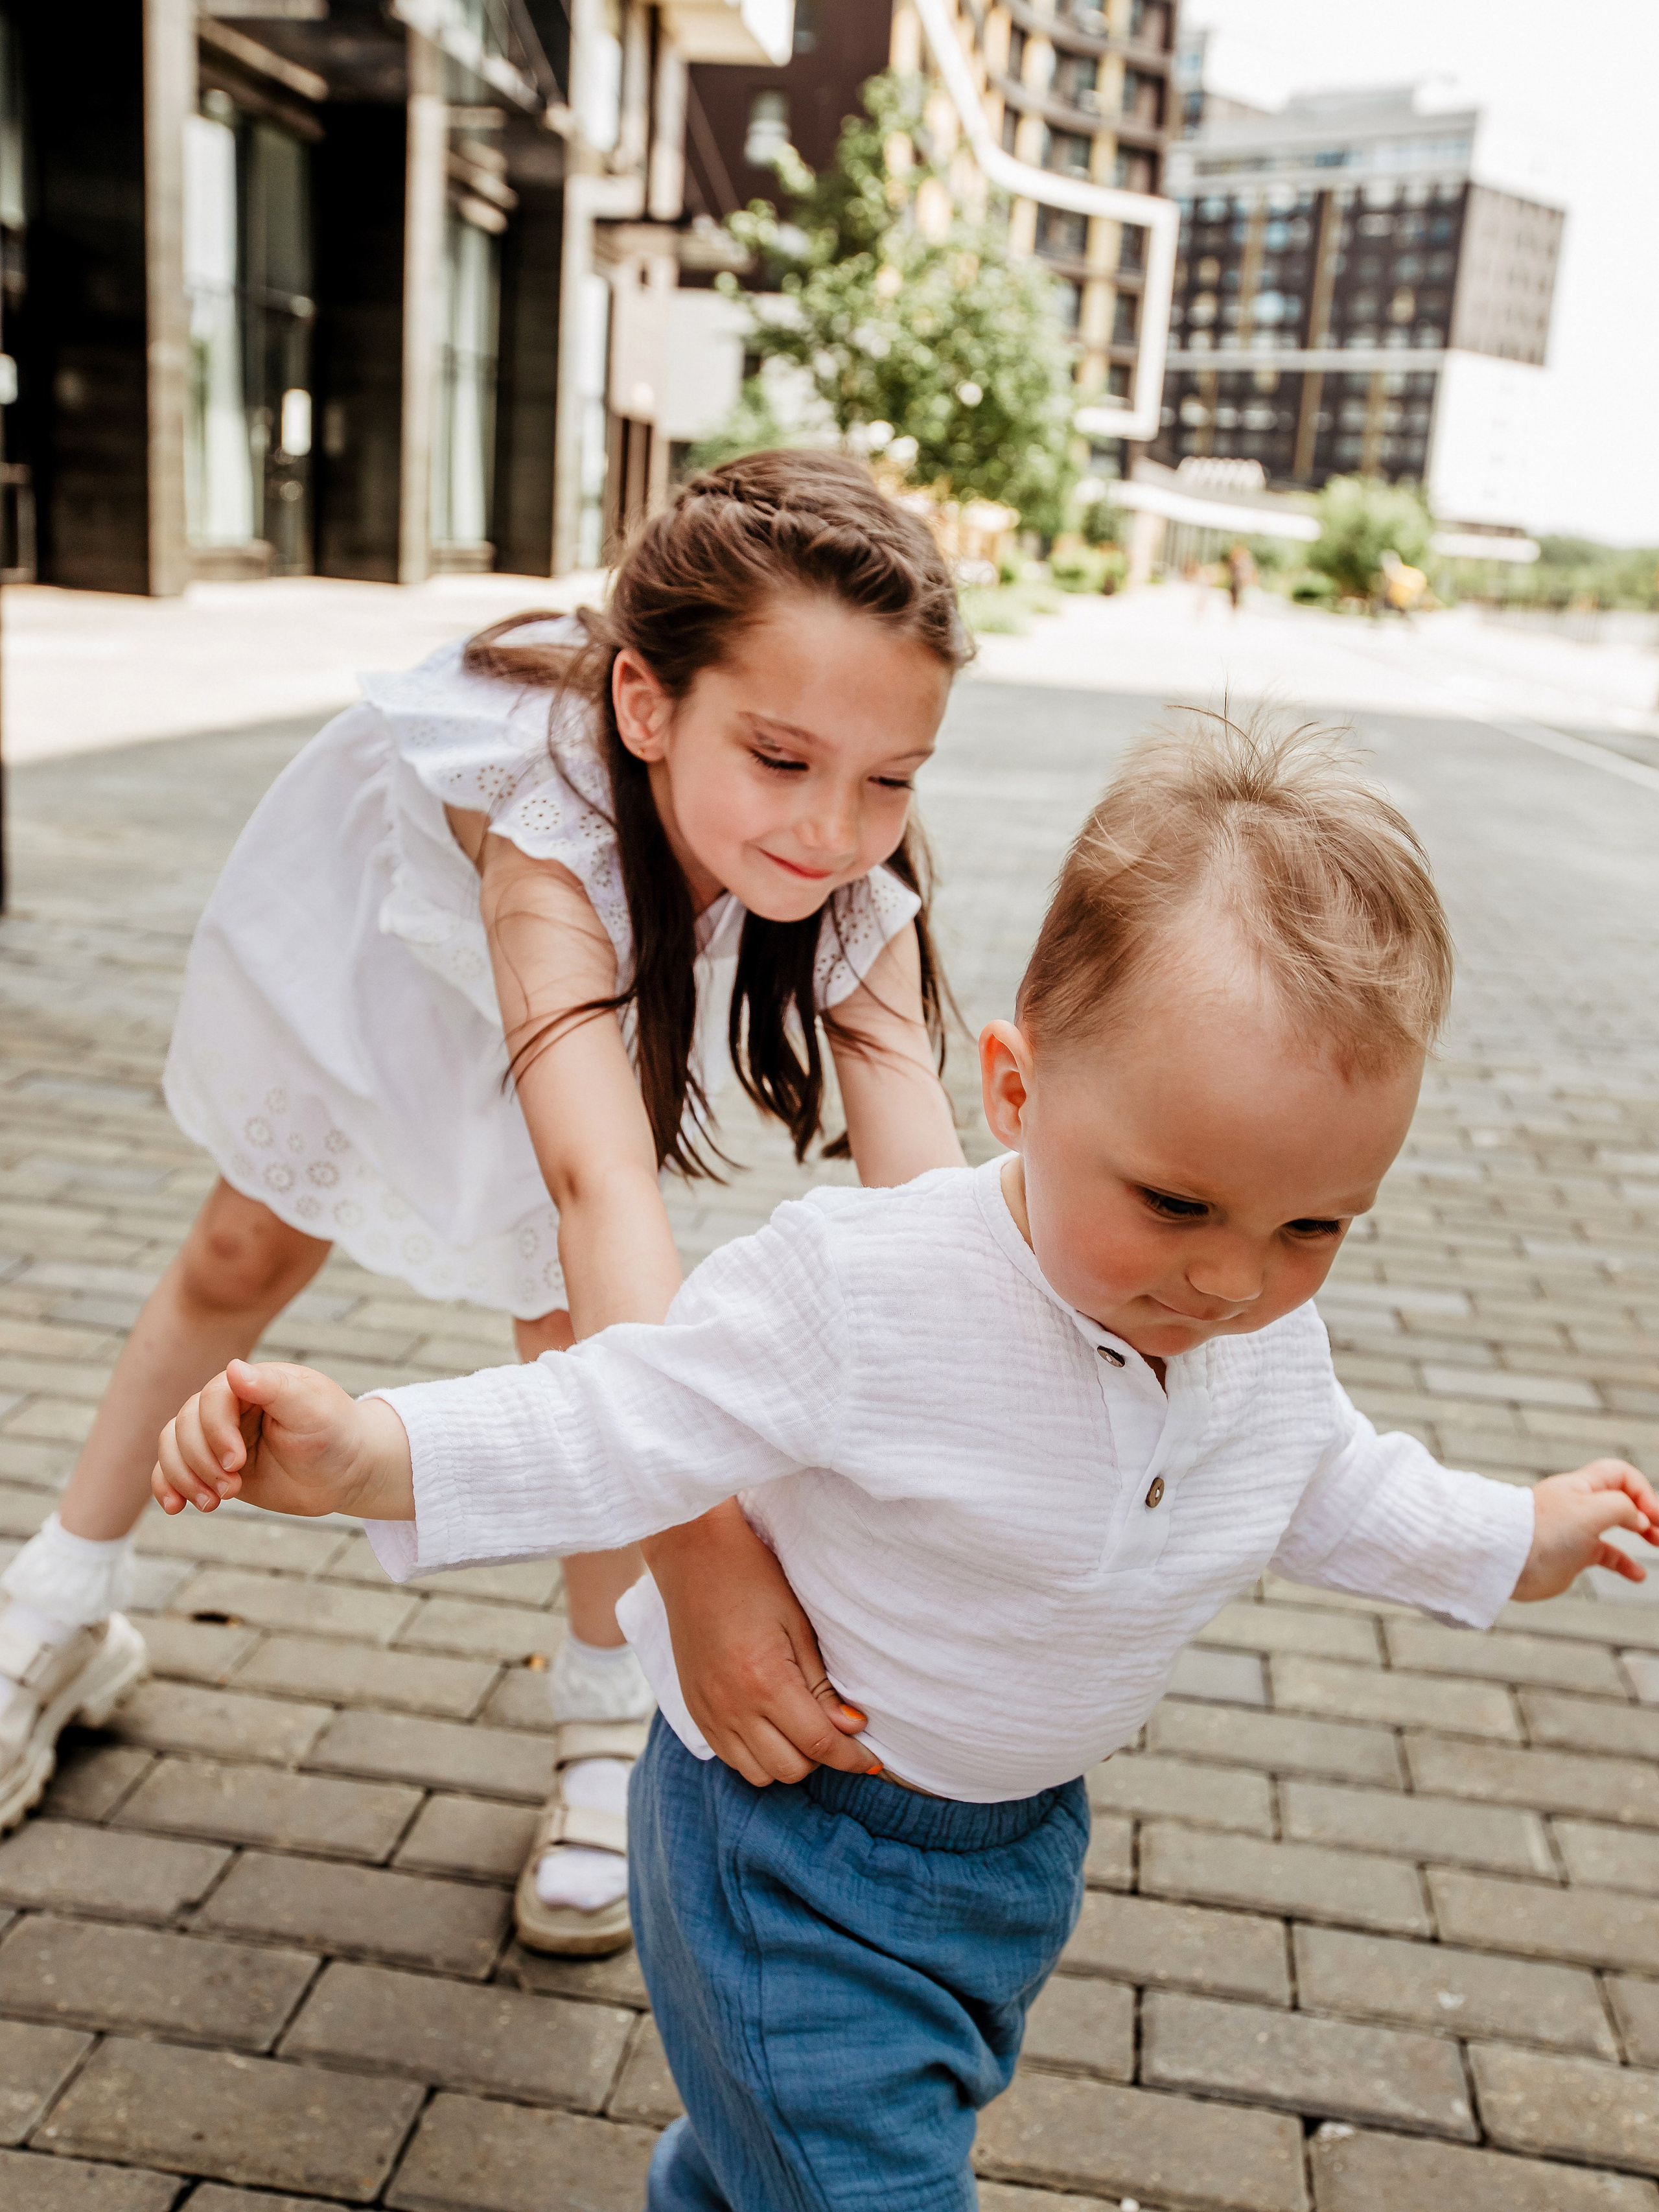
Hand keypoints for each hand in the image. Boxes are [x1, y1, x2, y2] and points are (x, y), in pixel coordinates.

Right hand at [153, 1358, 413, 1522]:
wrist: (347, 1471)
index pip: (210, 1398)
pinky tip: (175, 1507)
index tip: (236, 1462)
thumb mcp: (312, 1410)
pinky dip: (167, 1485)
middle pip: (184, 1424)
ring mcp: (218, 1436)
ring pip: (172, 1445)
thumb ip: (275, 1388)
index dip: (216, 1431)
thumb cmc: (336, 1433)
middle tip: (232, 1489)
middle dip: (201, 1461)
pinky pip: (173, 1469)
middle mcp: (229, 1405)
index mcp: (251, 1383)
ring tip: (212, 1503)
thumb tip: (235, 1367)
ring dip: (184, 1476)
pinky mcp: (213, 1465)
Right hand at [642, 1500, 877, 1787]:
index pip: (818, 1744)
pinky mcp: (694, 1710)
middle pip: (790, 1768)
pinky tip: (770, 1725)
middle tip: (836, 1729)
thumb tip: (852, 1728)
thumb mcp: (798, 1624)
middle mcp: (732, 1706)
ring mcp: (709, 1712)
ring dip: (787, 1759)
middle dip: (821, 1757)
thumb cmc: (753, 1578)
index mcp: (764, 1681)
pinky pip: (730, 1758)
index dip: (852, 1758)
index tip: (872, 1761)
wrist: (694, 1554)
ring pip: (759, 1773)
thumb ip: (822, 1684)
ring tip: (801, 1727)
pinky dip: (756, 1754)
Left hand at [1512, 1459, 1658, 1601]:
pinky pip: (1606, 1555)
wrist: (1508, 1560)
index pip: (1620, 1474)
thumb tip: (1639, 1518)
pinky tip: (1638, 1576)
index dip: (1643, 1491)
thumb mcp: (1590, 1510)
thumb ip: (1621, 1507)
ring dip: (1641, 1532)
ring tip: (1658, 1544)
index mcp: (1581, 1486)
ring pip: (1616, 1526)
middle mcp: (1579, 1504)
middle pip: (1622, 1498)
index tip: (1653, 1517)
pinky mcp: (1573, 1555)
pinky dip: (1624, 1563)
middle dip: (1646, 1510)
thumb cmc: (1544, 1531)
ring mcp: (1576, 1530)